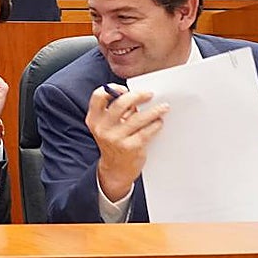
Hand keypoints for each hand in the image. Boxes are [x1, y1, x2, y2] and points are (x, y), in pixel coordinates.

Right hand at [86, 84, 167, 202]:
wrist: (116, 169)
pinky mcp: (131, 147)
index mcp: (94, 120)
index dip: (112, 89)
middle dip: (137, 96)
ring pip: (138, 118)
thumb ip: (116, 112)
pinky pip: (147, 131)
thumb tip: (136, 97)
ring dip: (154, 111)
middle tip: (149, 94)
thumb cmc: (114, 143)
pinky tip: (159, 122)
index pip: (98, 96)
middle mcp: (103, 128)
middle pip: (120, 104)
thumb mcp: (107, 126)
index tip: (125, 89)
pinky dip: (156, 124)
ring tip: (163, 107)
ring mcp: (116, 138)